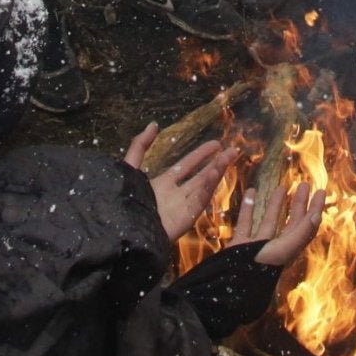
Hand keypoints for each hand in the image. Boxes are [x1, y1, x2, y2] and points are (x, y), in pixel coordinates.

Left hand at [124, 125, 237, 240]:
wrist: (122, 231)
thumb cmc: (124, 202)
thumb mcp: (128, 168)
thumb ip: (139, 147)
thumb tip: (154, 124)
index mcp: (161, 185)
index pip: (185, 167)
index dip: (200, 155)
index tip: (215, 144)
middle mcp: (174, 195)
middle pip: (200, 176)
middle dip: (216, 163)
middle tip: (232, 150)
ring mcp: (181, 207)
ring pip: (203, 185)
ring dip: (217, 171)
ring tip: (230, 156)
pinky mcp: (185, 218)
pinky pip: (199, 200)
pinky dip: (208, 187)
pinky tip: (217, 173)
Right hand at [231, 179, 327, 268]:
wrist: (231, 283)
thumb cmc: (261, 266)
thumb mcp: (285, 249)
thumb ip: (301, 232)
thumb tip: (316, 215)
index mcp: (290, 249)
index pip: (307, 226)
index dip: (315, 209)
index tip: (320, 191)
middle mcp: (276, 247)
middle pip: (291, 222)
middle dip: (298, 203)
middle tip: (304, 184)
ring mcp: (257, 245)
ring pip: (269, 221)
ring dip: (276, 204)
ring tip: (281, 186)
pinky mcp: (240, 244)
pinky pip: (246, 222)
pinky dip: (248, 206)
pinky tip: (251, 192)